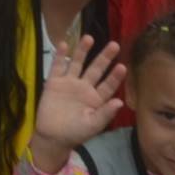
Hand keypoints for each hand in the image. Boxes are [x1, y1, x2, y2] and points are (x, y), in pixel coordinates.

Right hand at [33, 34, 126, 155]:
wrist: (52, 137)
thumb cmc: (75, 133)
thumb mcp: (93, 125)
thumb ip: (105, 113)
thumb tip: (120, 102)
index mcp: (96, 98)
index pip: (108, 85)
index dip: (115, 76)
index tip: (122, 67)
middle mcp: (84, 87)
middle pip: (96, 69)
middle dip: (105, 58)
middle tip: (115, 45)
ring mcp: (69, 83)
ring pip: (77, 63)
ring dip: (83, 51)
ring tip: (89, 38)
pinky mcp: (54, 82)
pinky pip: (57, 67)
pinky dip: (60, 56)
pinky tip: (64, 44)